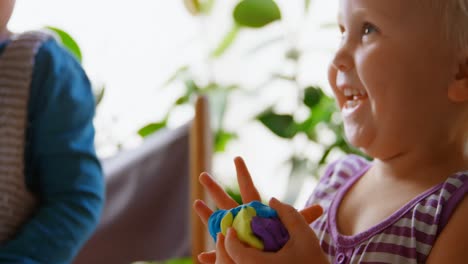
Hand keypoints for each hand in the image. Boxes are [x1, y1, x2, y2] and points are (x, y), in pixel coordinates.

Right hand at [193, 157, 323, 263]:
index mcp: (255, 210)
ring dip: (207, 215)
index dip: (244, 174)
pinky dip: (212, 255)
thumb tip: (320, 208)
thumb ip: (301, 217)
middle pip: (226, 201)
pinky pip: (220, 253)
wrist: (278, 258)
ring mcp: (234, 233)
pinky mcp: (231, 250)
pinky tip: (203, 256)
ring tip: (195, 204)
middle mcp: (241, 219)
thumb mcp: (293, 228)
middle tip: (202, 174)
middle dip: (214, 188)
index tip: (237, 158)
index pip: (248, 188)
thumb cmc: (284, 241)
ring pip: (218, 223)